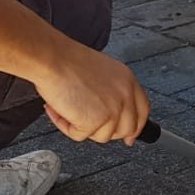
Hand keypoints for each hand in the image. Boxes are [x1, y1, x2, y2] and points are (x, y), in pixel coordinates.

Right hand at [35, 46, 150, 144]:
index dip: (136, 127)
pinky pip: (79, 135)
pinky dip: (65, 126)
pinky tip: (59, 109)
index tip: (130, 136)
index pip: (142, 111)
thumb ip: (112, 93)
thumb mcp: (102, 73)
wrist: (52, 59)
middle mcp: (124, 95)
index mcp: (128, 81)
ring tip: (67, 106)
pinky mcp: (94, 121)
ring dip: (82, 126)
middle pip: (126, 129)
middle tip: (88, 122)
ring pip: (103, 136)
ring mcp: (112, 109)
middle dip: (107, 131)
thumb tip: (113, 116)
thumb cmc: (67, 61)